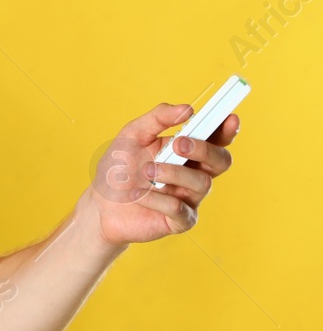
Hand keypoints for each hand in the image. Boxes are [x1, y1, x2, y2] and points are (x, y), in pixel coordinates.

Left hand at [86, 101, 238, 245]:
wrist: (100, 204)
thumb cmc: (120, 167)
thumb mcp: (133, 135)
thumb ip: (158, 119)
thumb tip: (187, 109)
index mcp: (187, 151)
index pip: (216, 139)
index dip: (227, 129)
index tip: (230, 118)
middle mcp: (194, 173)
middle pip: (221, 161)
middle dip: (204, 149)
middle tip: (179, 144)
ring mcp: (190, 198)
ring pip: (202, 183)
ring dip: (173, 173)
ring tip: (146, 171)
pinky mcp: (180, 221)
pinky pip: (179, 208)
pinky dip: (156, 198)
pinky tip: (138, 194)